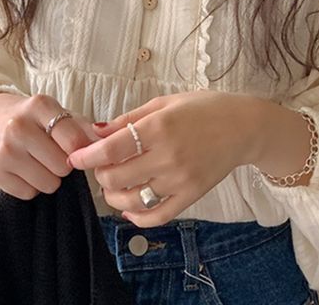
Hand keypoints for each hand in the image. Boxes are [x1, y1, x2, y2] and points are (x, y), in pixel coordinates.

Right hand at [0, 92, 96, 199]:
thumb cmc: (37, 118)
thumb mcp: (61, 114)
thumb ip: (86, 129)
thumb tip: (110, 145)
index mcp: (40, 106)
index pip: (73, 141)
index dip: (81, 152)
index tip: (77, 150)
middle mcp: (18, 126)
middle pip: (62, 167)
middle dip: (64, 166)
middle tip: (55, 155)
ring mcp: (3, 150)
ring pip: (47, 184)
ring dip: (50, 178)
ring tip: (41, 162)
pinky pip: (28, 194)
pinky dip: (32, 186)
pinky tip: (26, 169)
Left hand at [67, 90, 263, 226]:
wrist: (244, 126)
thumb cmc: (203, 108)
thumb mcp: (164, 103)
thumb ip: (129, 118)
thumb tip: (96, 131)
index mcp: (159, 127)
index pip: (112, 149)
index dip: (87, 156)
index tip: (74, 159)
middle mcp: (168, 156)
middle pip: (117, 177)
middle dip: (100, 174)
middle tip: (100, 166)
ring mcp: (180, 179)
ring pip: (132, 200)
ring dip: (114, 196)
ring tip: (113, 185)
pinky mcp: (191, 196)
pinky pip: (157, 216)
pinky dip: (137, 217)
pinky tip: (129, 208)